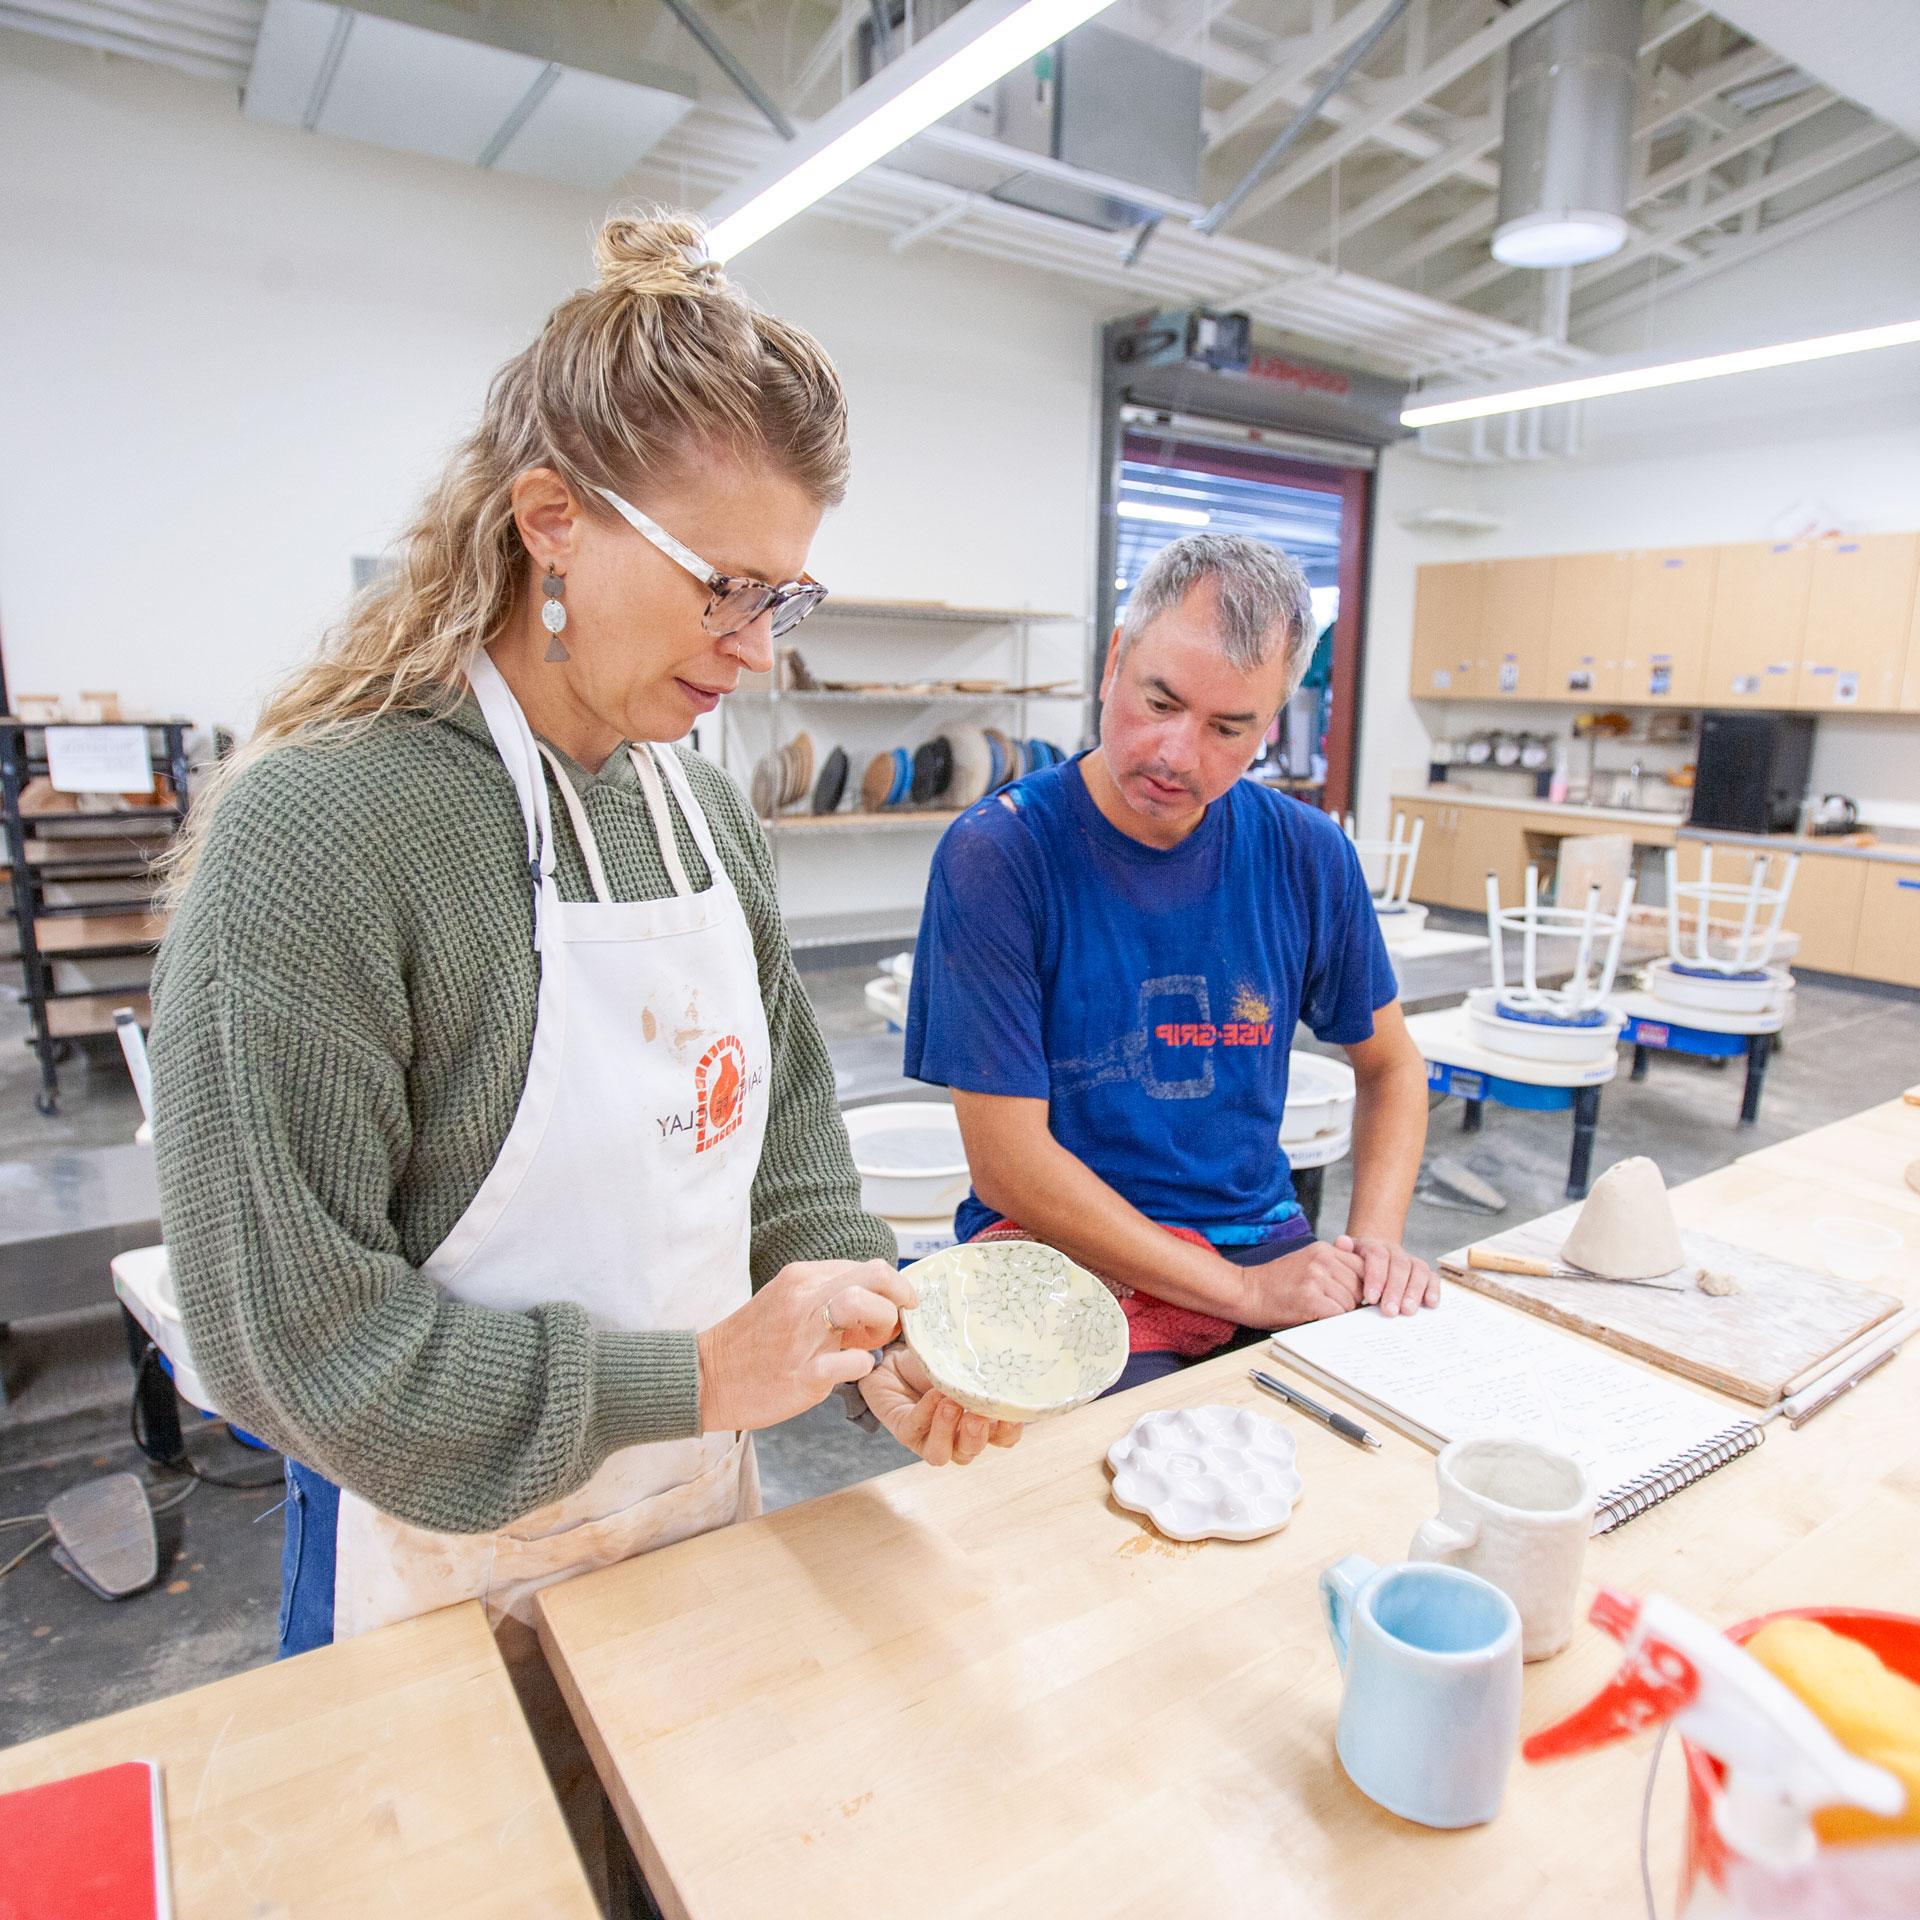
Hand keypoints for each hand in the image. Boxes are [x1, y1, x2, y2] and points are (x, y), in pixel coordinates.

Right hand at [697, 1259, 914, 1432]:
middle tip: (897, 1320)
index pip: (867, 1267)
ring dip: (882, 1321)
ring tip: (874, 1342)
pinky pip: (851, 1362)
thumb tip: (875, 1302)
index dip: (889, 1289)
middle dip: (899, 1295)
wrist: (706, 1378)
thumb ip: (827, 1296)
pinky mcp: (803, 1374)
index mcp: (801, 1278)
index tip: (891, 1309)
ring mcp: (803, 1335)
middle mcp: (803, 1298)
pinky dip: (863, 1365)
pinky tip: (854, 1369)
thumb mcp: (787, 1302)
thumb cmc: (753, 1344)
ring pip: (860, 1303)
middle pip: (873, 1273)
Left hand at [859, 1347, 1021, 1465]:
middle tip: (976, 1415)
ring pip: (941, 1454)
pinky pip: (916, 1429)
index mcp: (982, 1425)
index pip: (1004, 1439)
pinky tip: (933, 1394)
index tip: (1009, 1409)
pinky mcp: (906, 1433)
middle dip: (976, 1436)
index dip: (1009, 1429)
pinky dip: (926, 1411)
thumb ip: (981, 1373)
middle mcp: (958, 1439)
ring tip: (950, 1405)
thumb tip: (1000, 1367)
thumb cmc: (941, 1364)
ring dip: (947, 1430)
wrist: (901, 1361)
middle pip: (973, 1450)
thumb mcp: (965, 1365)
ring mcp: (930, 1439)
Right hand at [1245, 1239, 1366, 1328]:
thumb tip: (1365, 1282)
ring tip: (1318, 1310)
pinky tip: (1315, 1317)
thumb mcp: (1305, 1262)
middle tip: (1332, 1306)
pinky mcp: (1310, 1299)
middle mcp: (1322, 1260)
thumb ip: (1332, 1265)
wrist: (1244, 1291)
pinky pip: (1338, 1314)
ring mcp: (1316, 1279)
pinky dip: (1331, 1321)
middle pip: (1361, 1286)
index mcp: (1323, 1249)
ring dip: (1340, 1312)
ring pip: (1351, 1302)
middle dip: (1352, 1300)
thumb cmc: (1274, 1282)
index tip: (1356, 1296)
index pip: (1363, 1266)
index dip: (1363, 1285)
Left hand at [1337, 1234, 1440, 1314]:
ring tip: (1407, 1311)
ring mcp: (1410, 1261)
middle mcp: (1394, 1251)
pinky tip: (1430, 1304)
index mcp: (1373, 1246)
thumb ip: (1342, 1253)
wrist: (1372, 1257)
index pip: (1377, 1256)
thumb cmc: (1355, 1266)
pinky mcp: (1423, 1272)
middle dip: (1395, 1289)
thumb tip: (1341, 1242)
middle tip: (1389, 1311)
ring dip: (1414, 1291)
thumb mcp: (1344, 1259)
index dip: (1376, 1276)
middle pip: (1399, 1265)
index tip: (1371, 1298)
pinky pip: (1432, 1277)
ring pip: (1417, 1270)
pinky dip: (1433, 1289)